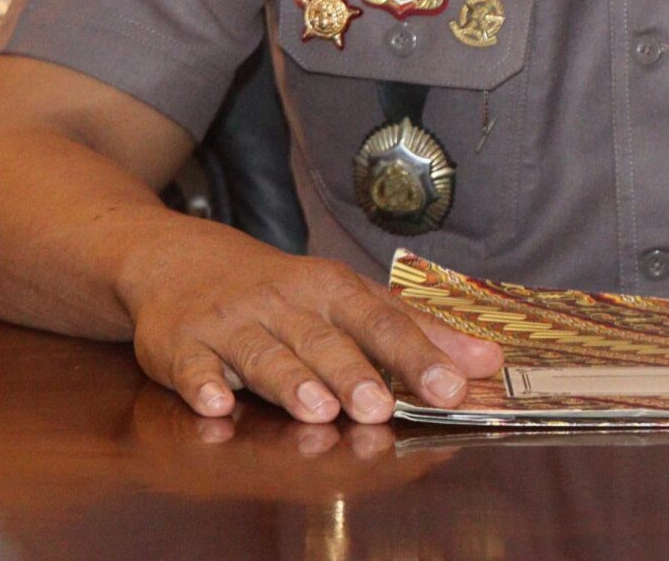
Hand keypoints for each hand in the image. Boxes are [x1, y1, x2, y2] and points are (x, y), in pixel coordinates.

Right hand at [126, 242, 502, 424]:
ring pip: (263, 354)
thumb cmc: (282, 291)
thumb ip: (414, 331)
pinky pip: (192, 366)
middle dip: (353, 372)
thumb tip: (487, 361)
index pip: (381, 320)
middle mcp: (284, 303)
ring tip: (317, 407)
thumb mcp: (347, 298)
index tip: (452, 386)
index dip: (417, 355)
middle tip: (380, 406)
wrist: (180, 260)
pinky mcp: (183, 345)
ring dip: (290, 380)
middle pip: (323, 340)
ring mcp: (231, 324)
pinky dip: (201, 383)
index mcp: (331, 290)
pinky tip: (214, 402)